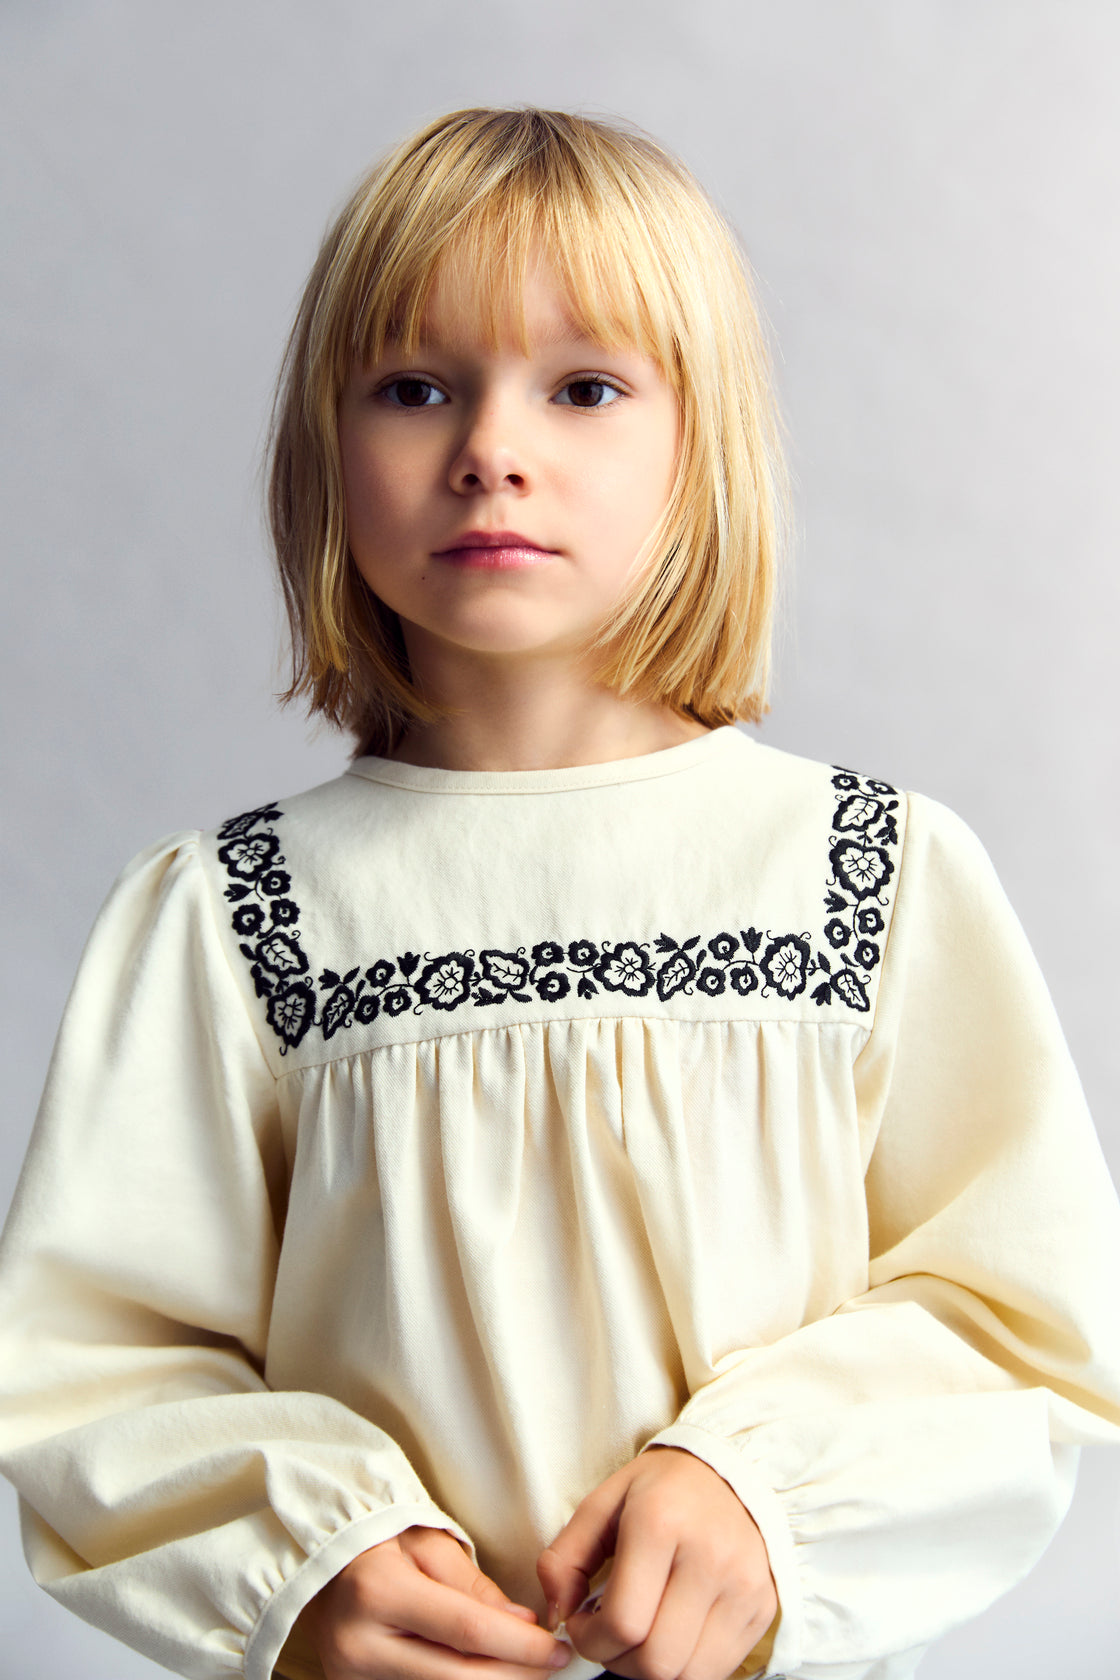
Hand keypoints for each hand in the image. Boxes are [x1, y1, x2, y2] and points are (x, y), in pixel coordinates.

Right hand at [300, 1525, 571, 1679]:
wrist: (319, 1562)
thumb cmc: (380, 1542)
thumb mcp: (428, 1542)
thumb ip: (474, 1586)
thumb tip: (523, 1626)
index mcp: (379, 1592)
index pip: (466, 1630)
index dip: (520, 1646)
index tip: (558, 1650)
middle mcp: (360, 1646)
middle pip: (457, 1679)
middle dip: (513, 1675)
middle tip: (551, 1666)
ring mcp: (352, 1678)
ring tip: (522, 1670)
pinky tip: (487, 1673)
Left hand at [536, 1446, 775, 1679]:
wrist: (732, 1470)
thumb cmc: (661, 1490)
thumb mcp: (603, 1503)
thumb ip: (565, 1557)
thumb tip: (558, 1615)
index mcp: (661, 1524)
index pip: (623, 1623)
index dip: (590, 1640)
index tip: (583, 1623)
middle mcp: (709, 1558)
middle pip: (656, 1659)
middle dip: (618, 1661)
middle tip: (609, 1635)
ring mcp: (742, 1587)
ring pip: (688, 1674)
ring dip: (652, 1671)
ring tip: (641, 1637)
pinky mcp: (762, 1608)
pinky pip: (718, 1669)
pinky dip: (686, 1666)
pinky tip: (673, 1635)